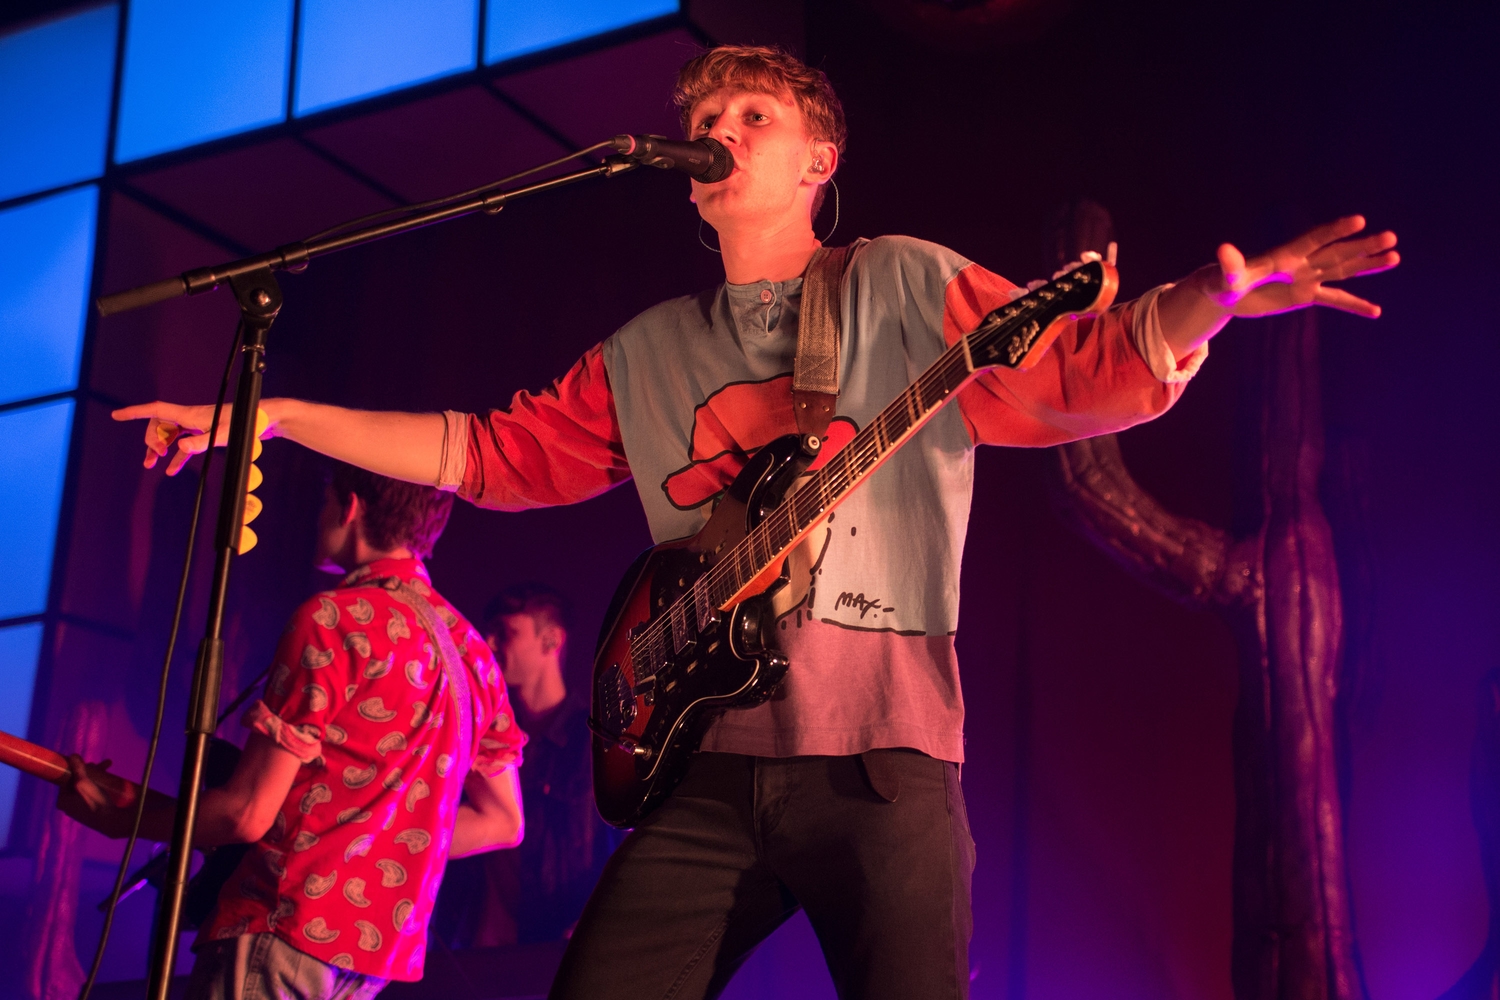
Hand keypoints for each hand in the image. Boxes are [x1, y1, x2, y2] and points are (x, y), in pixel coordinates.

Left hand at [56, 755, 137, 838]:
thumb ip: (78, 770)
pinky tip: (108, 782)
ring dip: (97, 777)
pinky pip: (92, 794)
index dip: (77, 768)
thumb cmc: (96, 802)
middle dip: (91, 771)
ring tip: (110, 768)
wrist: (113, 822)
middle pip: (77, 782)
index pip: (66, 779)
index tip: (90, 763)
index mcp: (62, 800)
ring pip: (86, 787)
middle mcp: (68, 806)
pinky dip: (98, 786)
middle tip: (104, 765)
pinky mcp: (90, 812)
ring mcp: (79, 810)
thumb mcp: (84, 783)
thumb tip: (72, 755)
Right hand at [111, 401, 275, 475]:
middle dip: (150, 439)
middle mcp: (191, 418)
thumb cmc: (245, 424)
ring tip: (150, 465)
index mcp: (189, 415)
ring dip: (158, 449)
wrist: (265, 420)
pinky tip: (172, 471)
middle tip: (153, 456)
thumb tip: (179, 447)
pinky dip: (177, 457)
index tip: (116, 415)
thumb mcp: (222, 436)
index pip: (155, 410)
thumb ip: (201, 442)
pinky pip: (185, 445)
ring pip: (170, 436)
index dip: (135, 412)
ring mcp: (198, 426)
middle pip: (159, 424)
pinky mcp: (207, 434)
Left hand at [1206, 215, 1398, 319]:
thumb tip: (1223, 250)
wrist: (1227, 294)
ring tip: (1396, 257)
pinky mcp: (1306, 295)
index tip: (1359, 220)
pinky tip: (1375, 311)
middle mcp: (1301, 263)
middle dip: (1363, 246)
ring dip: (1368, 264)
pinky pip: (1335, 299)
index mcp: (1285, 255)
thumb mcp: (1225, 277)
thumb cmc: (1223, 282)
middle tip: (1391, 237)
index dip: (1335, 231)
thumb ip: (1231, 266)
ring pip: (1343, 270)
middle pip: (1337, 252)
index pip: (1314, 240)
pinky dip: (1354, 305)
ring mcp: (1306, 278)